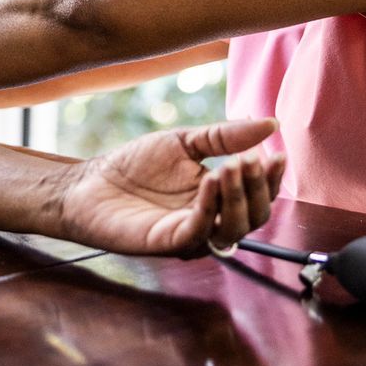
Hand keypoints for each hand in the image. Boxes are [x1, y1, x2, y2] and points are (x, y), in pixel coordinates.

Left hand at [52, 118, 283, 256]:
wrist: (88, 183)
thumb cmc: (133, 166)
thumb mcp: (185, 142)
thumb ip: (225, 136)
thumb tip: (270, 123)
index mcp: (217, 199)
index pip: (258, 197)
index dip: (271, 179)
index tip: (277, 155)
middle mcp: (210, 221)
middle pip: (254, 217)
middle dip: (257, 189)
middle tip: (250, 160)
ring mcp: (190, 235)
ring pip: (232, 229)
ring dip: (237, 197)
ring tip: (232, 166)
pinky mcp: (168, 242)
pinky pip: (198, 230)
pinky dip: (209, 206)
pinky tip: (209, 180)